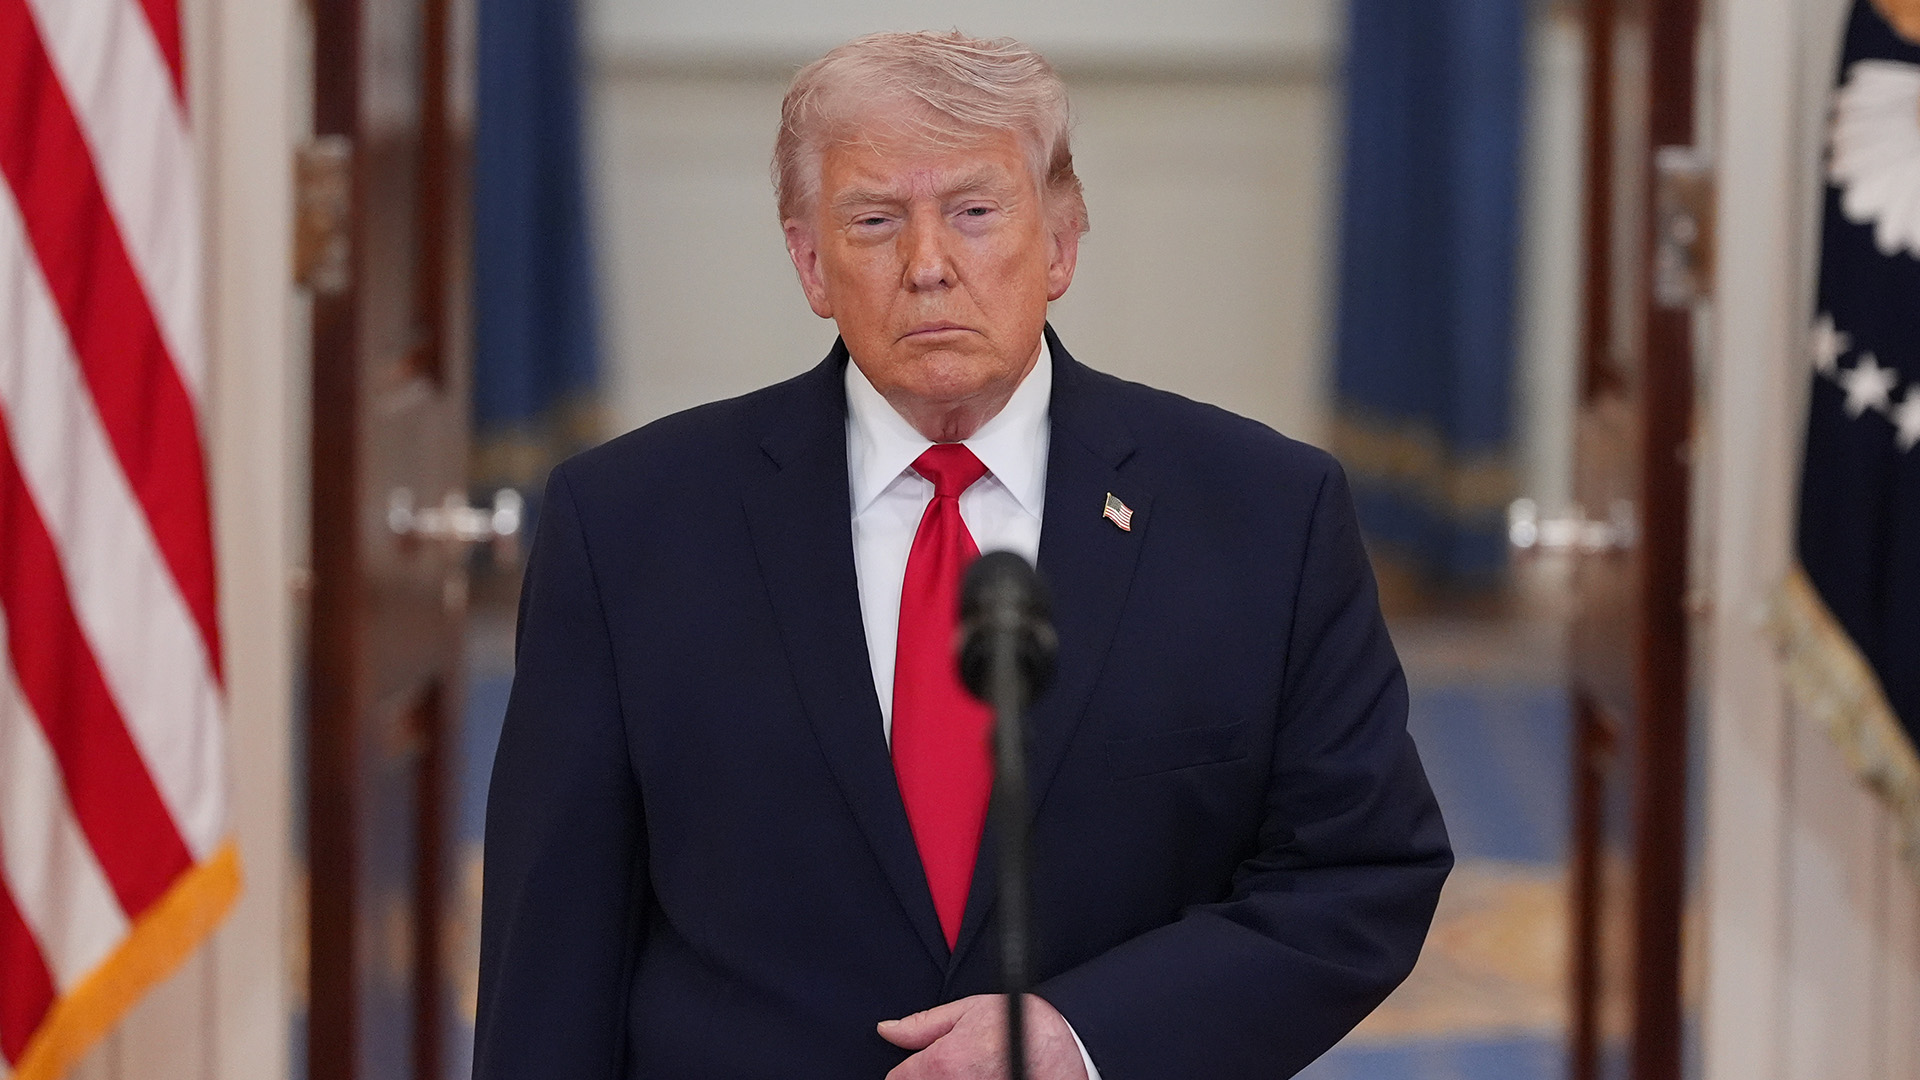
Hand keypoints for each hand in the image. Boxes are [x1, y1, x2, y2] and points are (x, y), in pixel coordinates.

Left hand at [879, 994, 1089, 1079]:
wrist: (1073, 1046)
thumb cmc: (1025, 1024)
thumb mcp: (971, 1009)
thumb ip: (923, 1024)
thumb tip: (887, 1030)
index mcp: (943, 1064)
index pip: (897, 1079)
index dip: (910, 1070)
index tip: (925, 1065)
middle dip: (930, 1078)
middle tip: (960, 1067)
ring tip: (978, 1071)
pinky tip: (987, 1077)